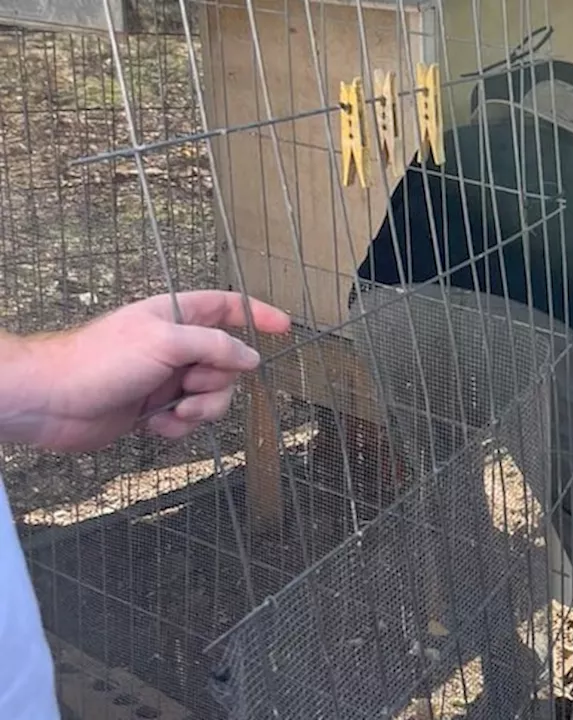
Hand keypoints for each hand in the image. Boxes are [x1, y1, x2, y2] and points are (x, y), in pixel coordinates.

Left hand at [0, 291, 290, 451]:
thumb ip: (215, 347)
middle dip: (216, 381)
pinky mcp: (157, 409)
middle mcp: (175, 346)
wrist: (53, 403)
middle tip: (188, 383)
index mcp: (176, 316)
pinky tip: (152, 425)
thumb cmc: (100, 361)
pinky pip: (190, 420)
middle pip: (227, 363)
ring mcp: (167, 379)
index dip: (256, 314)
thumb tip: (250, 359)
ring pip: (214, 396)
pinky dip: (178, 426)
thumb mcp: (165, 342)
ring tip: (172, 411)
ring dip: (199, 409)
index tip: (284, 328)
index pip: (227, 306)